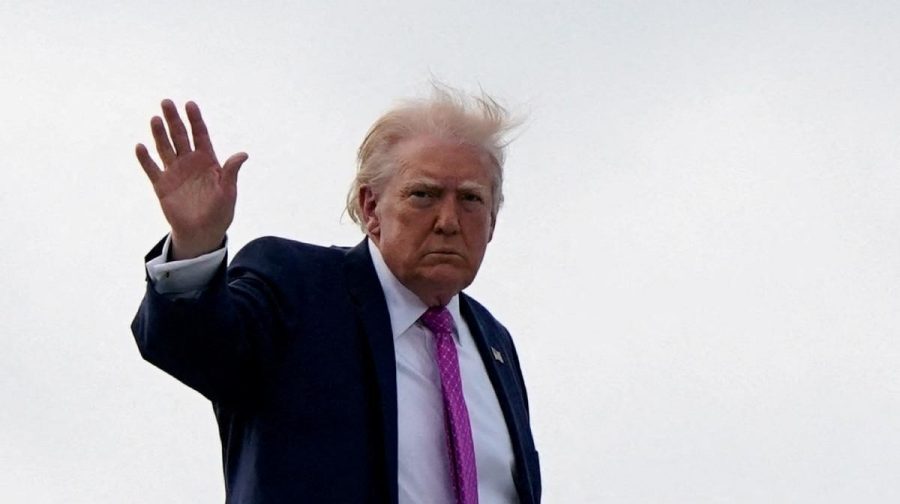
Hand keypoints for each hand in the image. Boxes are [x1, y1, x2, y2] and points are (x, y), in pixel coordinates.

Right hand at [136, 100, 247, 259]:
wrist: (202, 232)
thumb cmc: (220, 212)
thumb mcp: (228, 192)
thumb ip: (231, 172)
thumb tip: (243, 154)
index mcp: (207, 161)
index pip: (200, 135)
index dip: (195, 120)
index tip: (190, 105)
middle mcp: (189, 162)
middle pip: (180, 136)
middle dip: (174, 120)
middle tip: (167, 102)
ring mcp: (174, 172)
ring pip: (165, 148)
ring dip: (159, 134)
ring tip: (155, 119)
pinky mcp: (162, 185)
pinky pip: (152, 169)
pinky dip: (145, 159)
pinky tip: (140, 147)